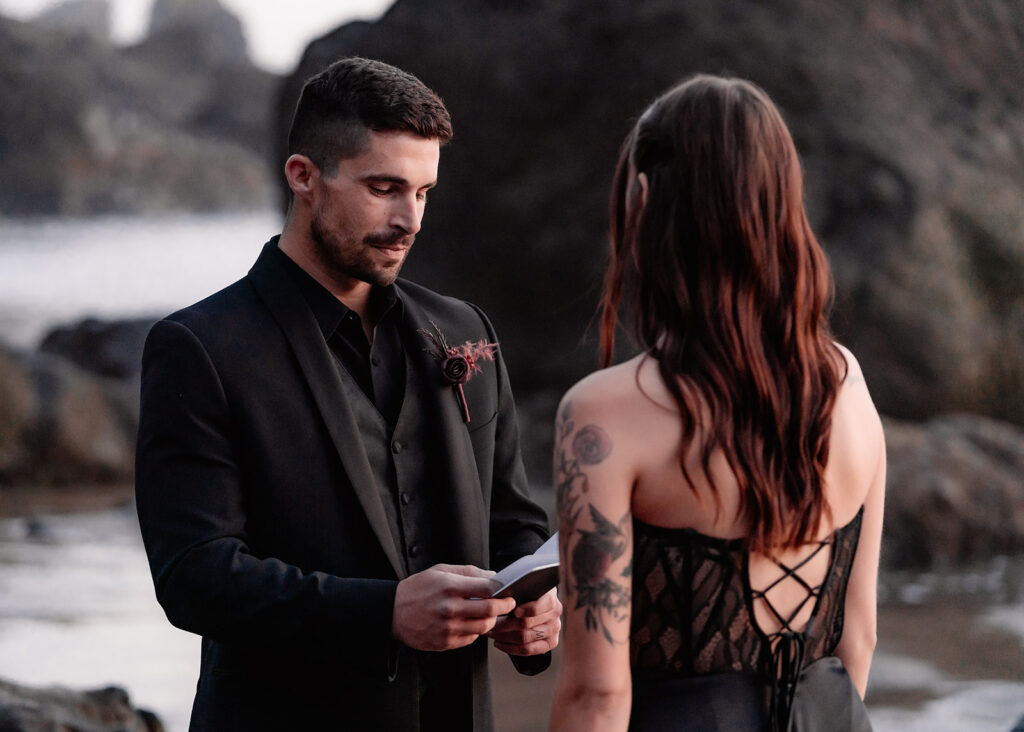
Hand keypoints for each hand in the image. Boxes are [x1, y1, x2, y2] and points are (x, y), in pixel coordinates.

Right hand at [392, 564, 514, 651]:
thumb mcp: (440, 571)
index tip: (507, 590)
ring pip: (483, 627)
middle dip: (504, 607)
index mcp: (449, 587)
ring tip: (490, 614)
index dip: (502, 590)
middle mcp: (449, 609)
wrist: (392, 612)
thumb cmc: (417, 589)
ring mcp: (447, 628)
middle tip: (508, 604)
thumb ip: (468, 572)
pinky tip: (471, 623)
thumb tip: (492, 576)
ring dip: (491, 620)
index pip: (487, 589)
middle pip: (490, 611)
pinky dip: (475, 631)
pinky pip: (471, 638)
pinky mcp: (445, 643)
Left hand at [487, 587, 561, 655]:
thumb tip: (501, 597)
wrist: (533, 601)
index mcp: (550, 596)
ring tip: (492, 632)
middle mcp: (555, 613)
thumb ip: (515, 589)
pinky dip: (511, 648)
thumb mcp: (521, 586)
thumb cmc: (523, 592)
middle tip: (491, 623)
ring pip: (525, 638)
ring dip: (504, 636)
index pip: (540, 606)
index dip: (526, 610)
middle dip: (504, 624)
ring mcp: (554, 629)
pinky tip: (500, 643)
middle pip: (527, 623)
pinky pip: (528, 650)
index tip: (512, 611)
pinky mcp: (550, 643)